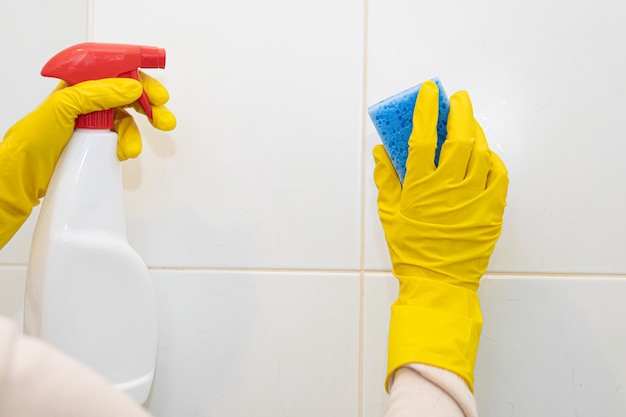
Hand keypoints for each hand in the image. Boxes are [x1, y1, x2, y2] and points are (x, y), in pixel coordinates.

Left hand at [0, 74, 174, 248]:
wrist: (23, 175)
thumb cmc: (33, 140)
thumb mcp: (63, 107)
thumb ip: (97, 94)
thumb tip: (130, 87)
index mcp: (79, 85)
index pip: (116, 74)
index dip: (140, 81)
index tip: (157, 94)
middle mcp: (87, 102)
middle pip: (128, 96)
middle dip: (149, 107)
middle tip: (163, 118)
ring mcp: (92, 123)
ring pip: (127, 121)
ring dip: (137, 134)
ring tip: (133, 148)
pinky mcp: (96, 143)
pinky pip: (121, 140)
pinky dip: (127, 146)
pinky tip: (123, 153)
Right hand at [373, 80, 507, 390]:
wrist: (438, 282)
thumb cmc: (411, 249)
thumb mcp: (390, 213)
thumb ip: (386, 178)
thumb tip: (380, 152)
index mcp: (420, 186)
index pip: (423, 136)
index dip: (426, 110)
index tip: (429, 91)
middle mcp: (449, 186)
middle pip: (458, 136)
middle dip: (458, 110)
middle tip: (457, 98)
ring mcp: (474, 196)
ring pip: (480, 151)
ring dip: (475, 130)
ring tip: (470, 121)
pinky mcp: (492, 209)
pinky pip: (498, 174)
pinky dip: (493, 158)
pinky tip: (486, 153)